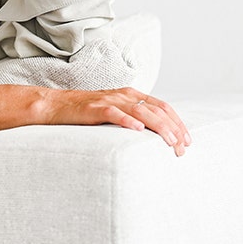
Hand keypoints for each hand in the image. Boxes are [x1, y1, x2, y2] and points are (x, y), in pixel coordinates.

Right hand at [47, 87, 191, 156]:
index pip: (163, 107)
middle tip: (182, 148)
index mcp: (131, 95)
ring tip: (169, 141)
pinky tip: (137, 130)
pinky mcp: (94, 109)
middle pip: (156, 110)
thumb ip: (132, 118)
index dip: (178, 123)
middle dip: (173, 129)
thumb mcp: (114, 113)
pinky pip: (114, 114)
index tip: (187, 141)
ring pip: (141, 112)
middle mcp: (124, 95)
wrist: (55, 106)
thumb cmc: (84, 113)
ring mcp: (109, 101)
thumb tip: (154, 136)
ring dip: (158, 127)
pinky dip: (127, 121)